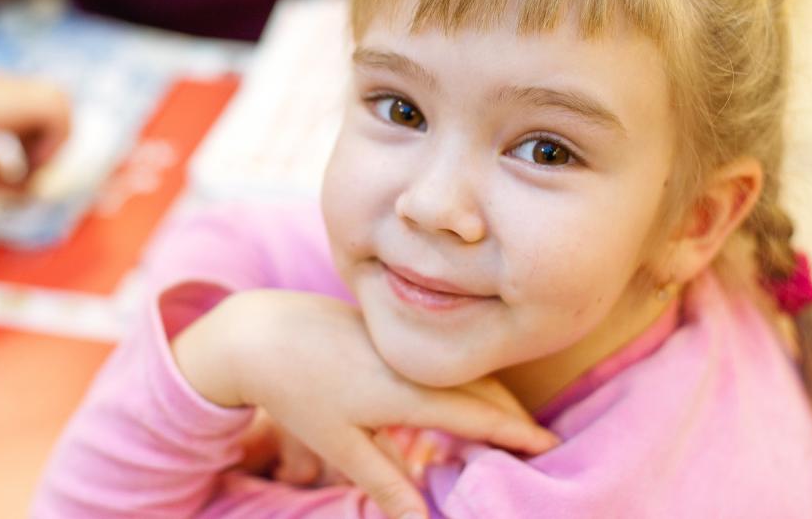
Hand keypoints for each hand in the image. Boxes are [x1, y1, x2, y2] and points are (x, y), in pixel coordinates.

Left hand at [172, 290, 559, 518]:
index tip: (550, 448)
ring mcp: (407, 341)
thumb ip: (386, 483)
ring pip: (465, 369)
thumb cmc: (299, 392)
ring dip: (493, 394)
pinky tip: (466, 393)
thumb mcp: (340, 444)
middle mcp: (417, 360)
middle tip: (539, 444)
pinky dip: (467, 377)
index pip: (482, 414)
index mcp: (409, 390)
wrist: (261, 333)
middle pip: (484, 387)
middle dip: (515, 415)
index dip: (518, 433)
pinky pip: (445, 355)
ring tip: (510, 423)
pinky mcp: (395, 329)